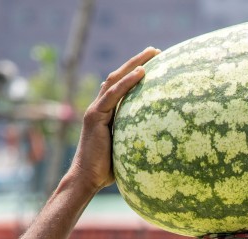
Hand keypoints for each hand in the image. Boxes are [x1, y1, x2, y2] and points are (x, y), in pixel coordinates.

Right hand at [66, 47, 160, 192]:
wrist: (87, 179)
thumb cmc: (107, 170)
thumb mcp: (126, 149)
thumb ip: (135, 139)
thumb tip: (160, 141)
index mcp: (106, 113)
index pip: (121, 86)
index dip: (136, 73)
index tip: (155, 63)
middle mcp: (99, 107)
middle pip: (118, 76)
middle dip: (137, 61)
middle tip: (156, 51)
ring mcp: (95, 110)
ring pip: (115, 80)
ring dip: (135, 65)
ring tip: (153, 54)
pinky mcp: (95, 117)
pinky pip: (113, 95)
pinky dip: (127, 83)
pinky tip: (142, 73)